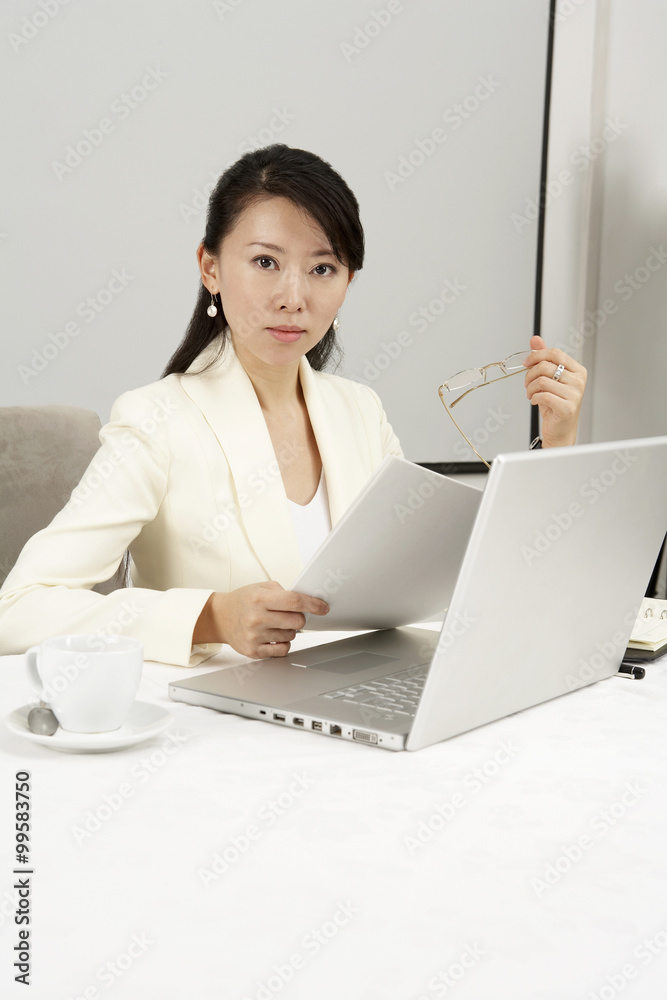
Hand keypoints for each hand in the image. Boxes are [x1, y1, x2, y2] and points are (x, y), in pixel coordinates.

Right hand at [196, 581, 329, 658]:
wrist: (220, 617)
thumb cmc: (243, 601)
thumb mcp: (261, 587)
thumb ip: (283, 592)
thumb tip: (307, 602)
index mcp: (259, 599)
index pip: (294, 602)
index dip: (313, 605)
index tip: (323, 608)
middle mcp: (256, 618)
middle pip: (297, 622)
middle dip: (298, 618)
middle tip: (289, 615)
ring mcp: (255, 636)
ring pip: (291, 636)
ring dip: (289, 630)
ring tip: (275, 624)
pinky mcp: (254, 651)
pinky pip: (283, 650)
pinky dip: (283, 643)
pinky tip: (273, 636)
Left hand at [523, 335, 586, 447]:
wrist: (560, 430)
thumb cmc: (555, 404)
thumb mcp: (549, 379)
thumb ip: (544, 358)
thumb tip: (535, 339)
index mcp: (577, 370)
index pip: (555, 353)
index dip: (537, 355)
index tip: (526, 362)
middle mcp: (579, 381)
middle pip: (546, 366)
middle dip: (530, 374)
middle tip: (527, 384)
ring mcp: (575, 394)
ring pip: (542, 381)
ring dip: (530, 388)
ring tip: (531, 394)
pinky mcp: (567, 407)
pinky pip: (543, 395)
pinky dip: (534, 398)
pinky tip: (535, 401)